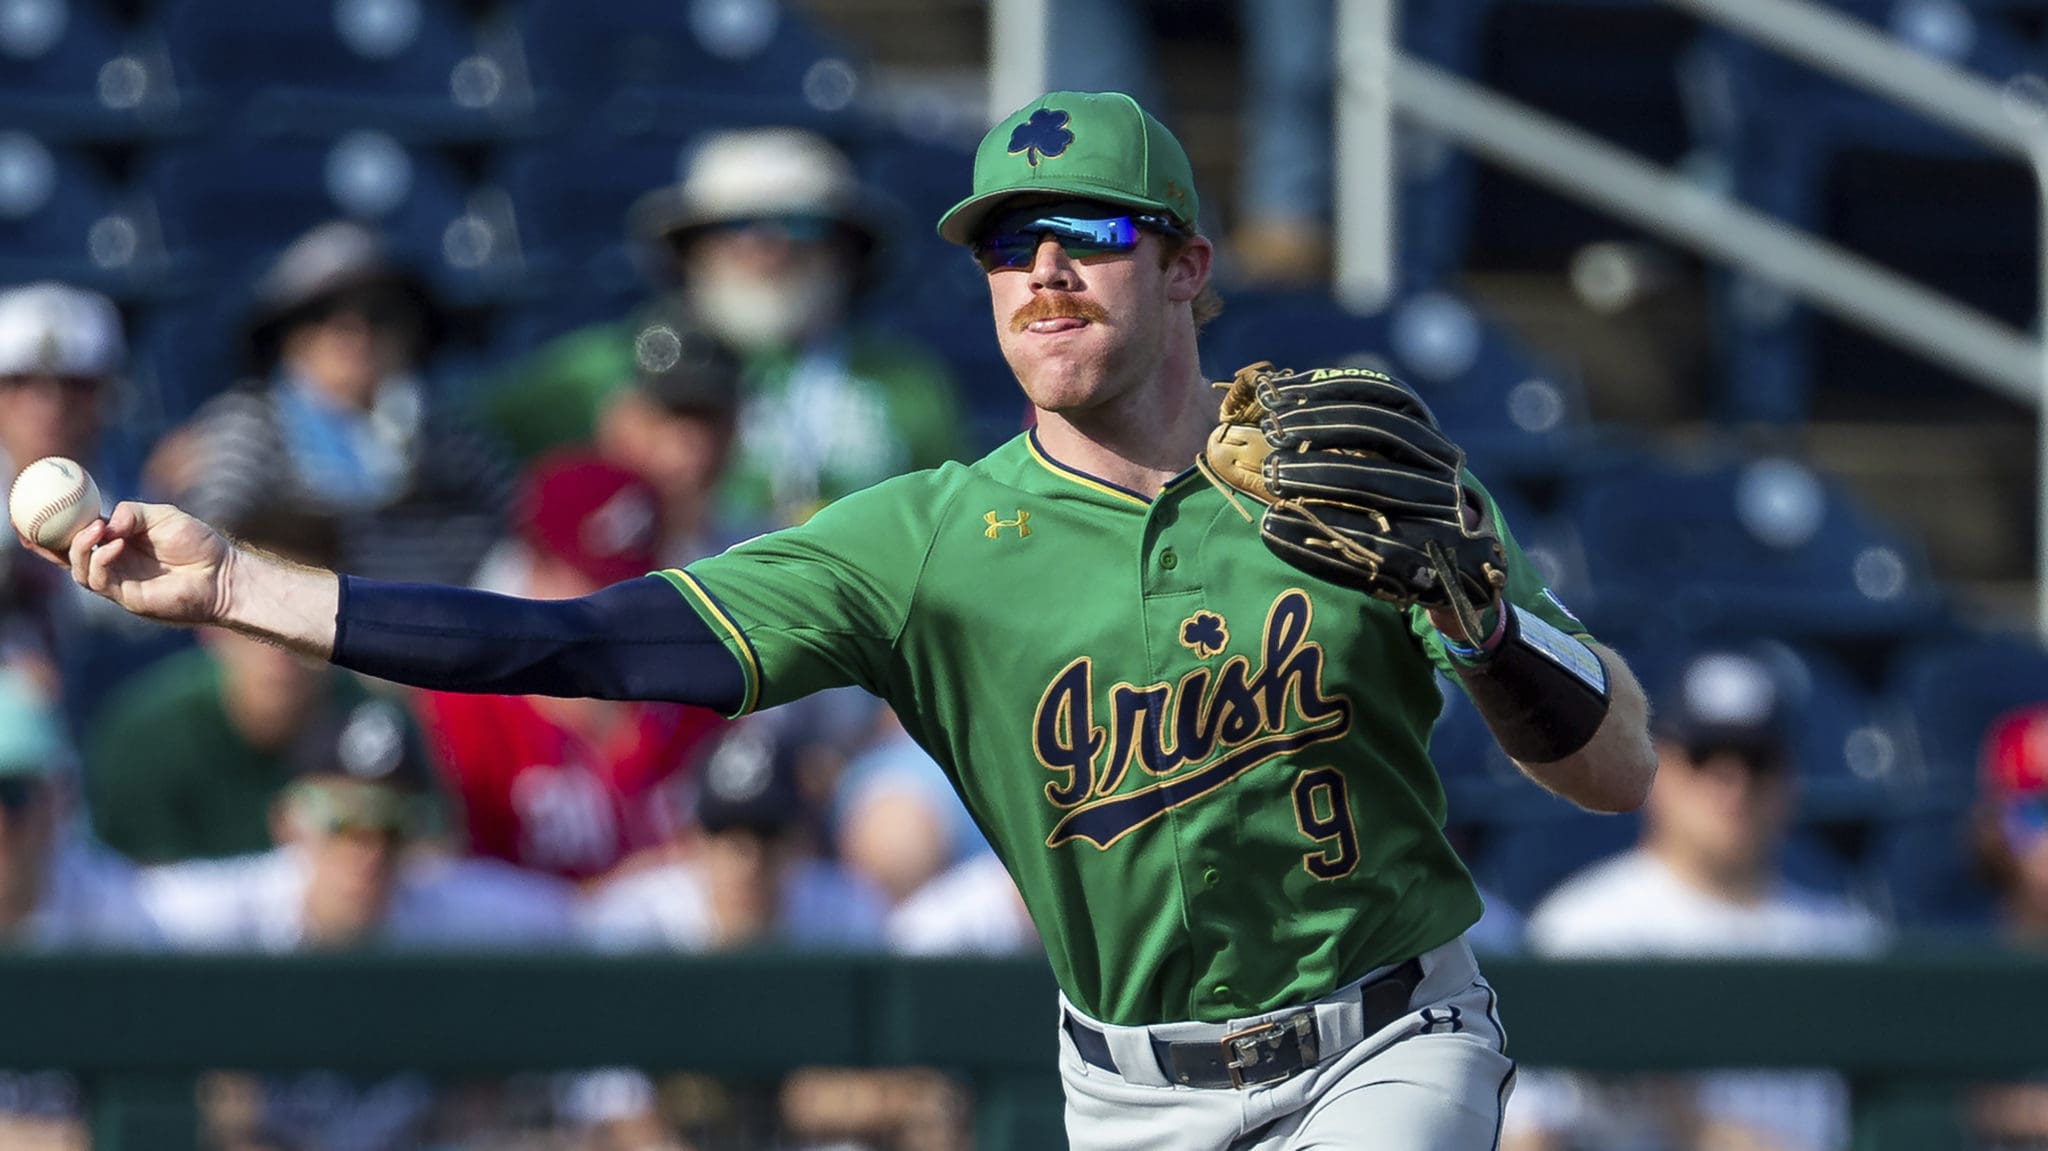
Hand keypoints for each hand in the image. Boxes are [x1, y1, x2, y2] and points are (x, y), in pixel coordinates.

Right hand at [25, 502, 231, 626]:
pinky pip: (101, 580)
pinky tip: (114, 544)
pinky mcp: (127, 598)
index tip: (35, 508)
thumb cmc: (197, 543)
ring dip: (80, 548)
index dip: (54, 525)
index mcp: (117, 541)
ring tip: (97, 530)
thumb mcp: (161, 516)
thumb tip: (104, 521)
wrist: (222, 573)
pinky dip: (101, 560)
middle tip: (35, 524)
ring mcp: (118, 582)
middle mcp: (113, 563)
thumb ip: (130, 513)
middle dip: (45, 545)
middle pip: (67, 557)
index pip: (77, 534)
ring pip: (79, 570)